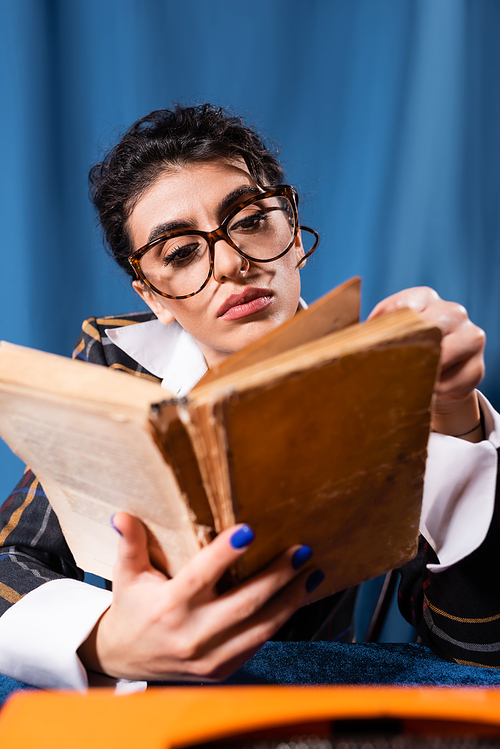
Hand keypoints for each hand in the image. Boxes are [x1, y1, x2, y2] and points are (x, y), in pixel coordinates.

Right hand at [78, 514, 322, 681]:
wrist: (125, 659)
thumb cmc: (131, 608)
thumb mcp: (126, 575)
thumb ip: (129, 544)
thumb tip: (122, 515)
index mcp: (168, 607)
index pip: (200, 577)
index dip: (225, 554)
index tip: (250, 530)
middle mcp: (191, 635)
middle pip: (243, 604)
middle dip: (277, 577)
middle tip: (302, 551)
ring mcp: (209, 658)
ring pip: (259, 628)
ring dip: (291, 600)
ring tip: (312, 573)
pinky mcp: (222, 669)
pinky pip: (258, 644)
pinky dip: (280, 620)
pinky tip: (297, 598)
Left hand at [369, 287, 485, 440]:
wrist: (432, 378)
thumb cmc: (400, 353)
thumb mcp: (385, 336)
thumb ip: (367, 332)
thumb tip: (336, 340)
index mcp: (424, 298)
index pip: (406, 306)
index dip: (386, 326)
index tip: (369, 345)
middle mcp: (452, 312)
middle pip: (434, 324)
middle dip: (411, 348)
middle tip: (391, 367)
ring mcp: (471, 337)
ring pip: (451, 351)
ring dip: (427, 370)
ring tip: (408, 381)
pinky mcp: (477, 368)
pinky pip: (459, 380)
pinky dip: (439, 390)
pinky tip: (426, 393)